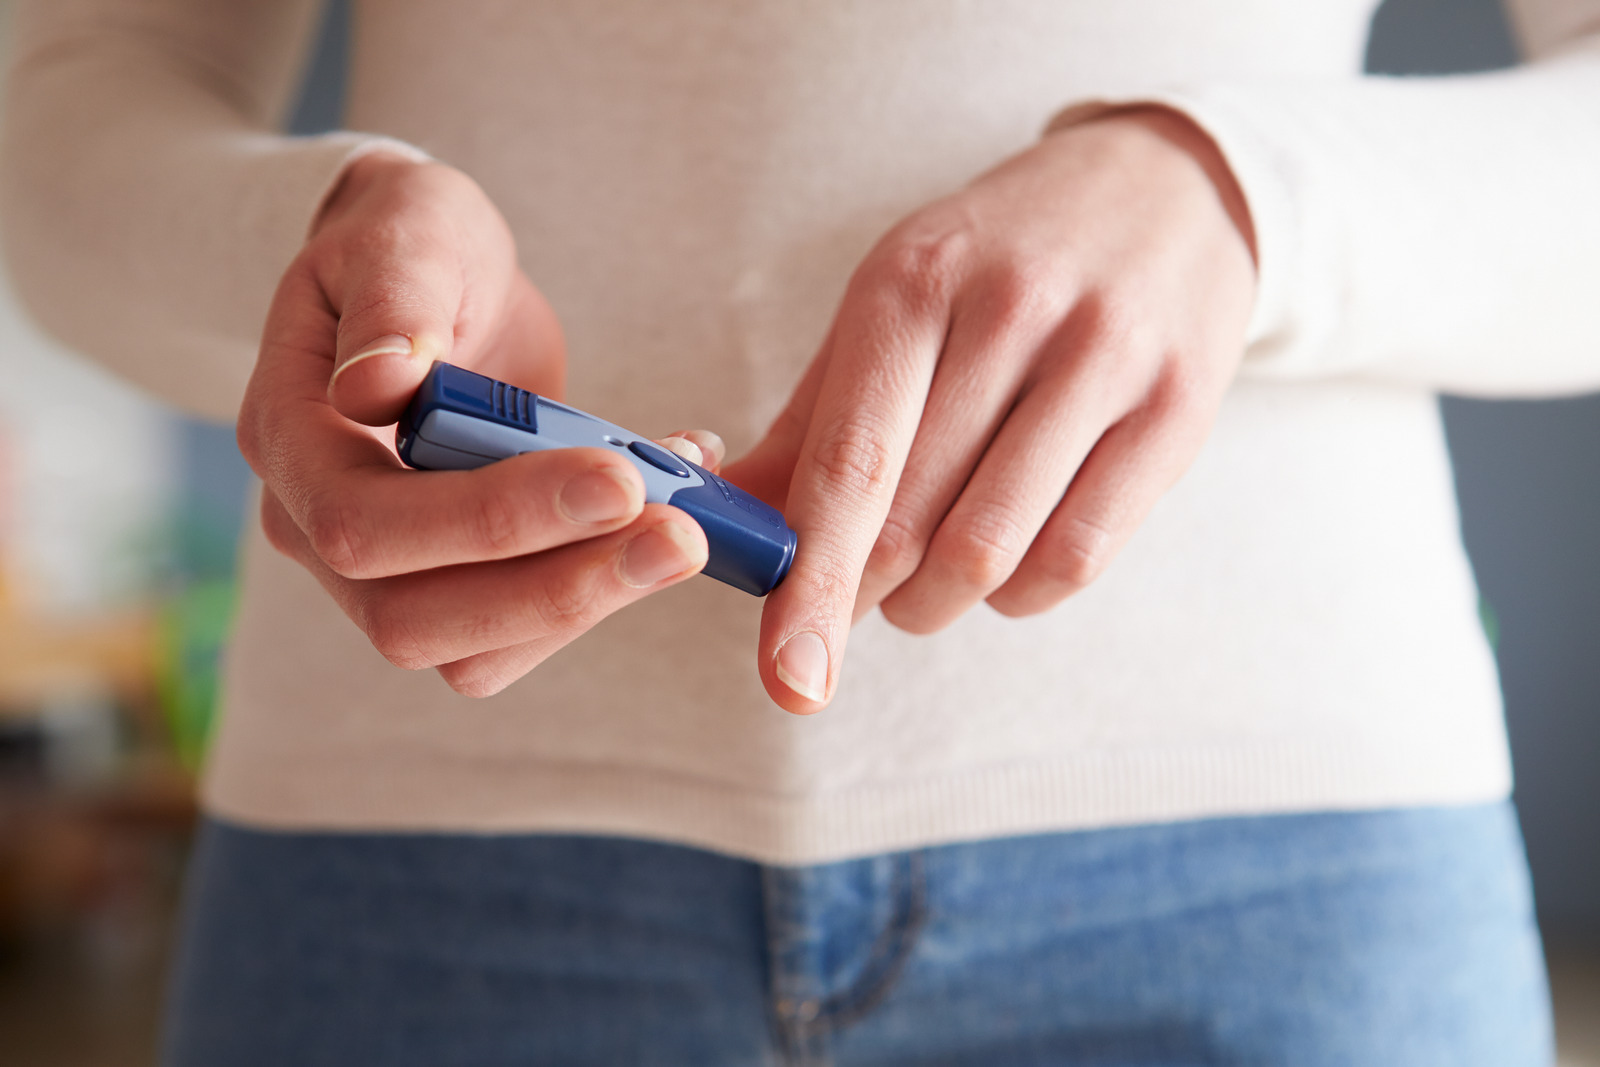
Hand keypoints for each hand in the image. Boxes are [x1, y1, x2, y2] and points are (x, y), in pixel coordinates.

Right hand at [237, 153, 720, 695]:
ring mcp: (386, 570)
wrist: (433, 274)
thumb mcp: (409, 232)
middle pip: (412, 620)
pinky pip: (524, 626)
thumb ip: (395, 302)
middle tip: (680, 537)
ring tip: (689, 527)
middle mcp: (317, 528)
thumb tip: (375, 386)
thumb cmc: (412, 241)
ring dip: (591, 601)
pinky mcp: (459, 580)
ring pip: (473, 651)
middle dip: (556, 588)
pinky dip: (605, 584)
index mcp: (288, 441)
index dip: (489, 519)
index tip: (616, 481)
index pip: (364, 523)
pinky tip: (675, 510)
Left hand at [728, 107, 1256, 712]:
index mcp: (913, 280)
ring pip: (994, 550)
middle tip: (851, 605)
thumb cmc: (997, 266)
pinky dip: (1020, 596)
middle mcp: (1013, 309)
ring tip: (923, 589)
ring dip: (937, 603)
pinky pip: (1079, 557)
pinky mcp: (1177, 409)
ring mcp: (1105, 356)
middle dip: (864, 596)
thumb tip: (720, 532)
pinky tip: (1003, 571)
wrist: (1163, 191)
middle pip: (913, 521)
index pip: (849, 462)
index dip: (810, 582)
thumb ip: (807, 424)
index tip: (788, 677)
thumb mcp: (892, 307)